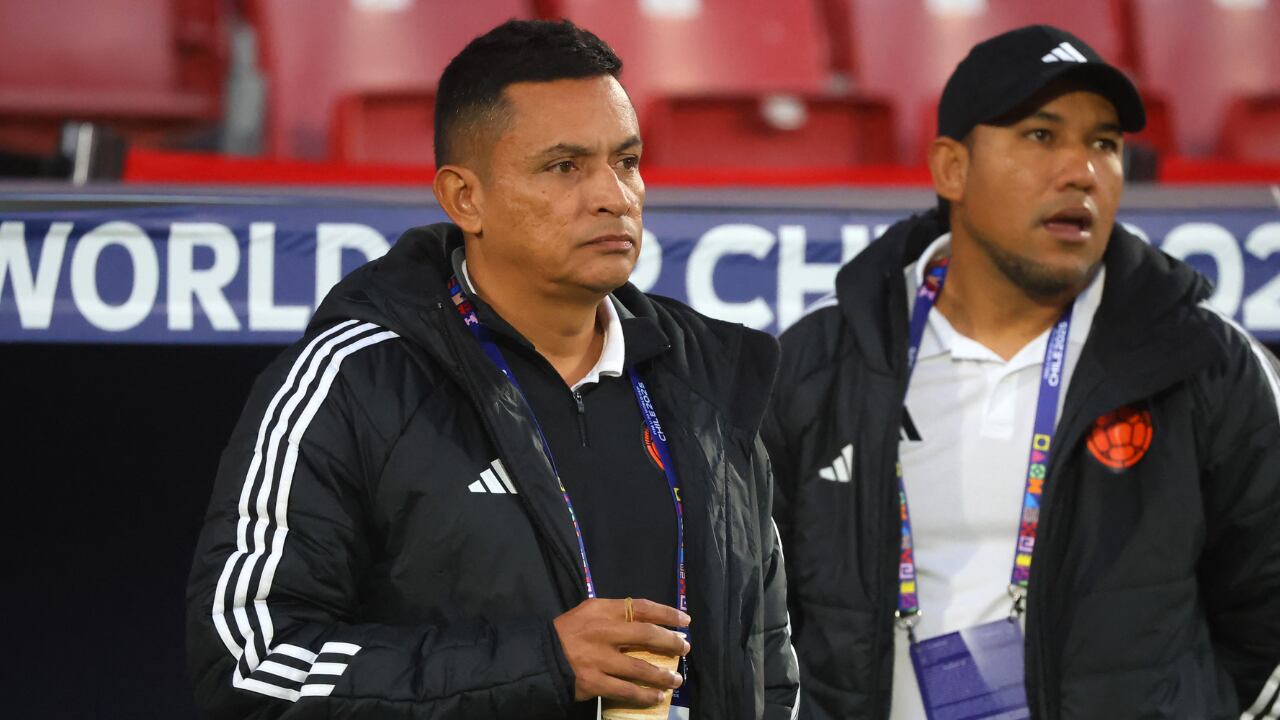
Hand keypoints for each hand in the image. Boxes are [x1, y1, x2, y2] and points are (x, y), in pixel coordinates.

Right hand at [553, 598, 691, 703]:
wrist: (539, 655)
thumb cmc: (567, 632)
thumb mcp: (587, 612)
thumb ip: (613, 614)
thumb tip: (645, 619)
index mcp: (602, 610)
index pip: (642, 607)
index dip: (667, 613)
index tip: (685, 621)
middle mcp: (603, 631)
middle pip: (647, 634)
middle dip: (671, 642)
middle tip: (684, 648)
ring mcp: (599, 658)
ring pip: (640, 667)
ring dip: (663, 675)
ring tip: (677, 680)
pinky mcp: (594, 682)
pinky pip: (626, 690)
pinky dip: (645, 695)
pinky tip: (657, 697)